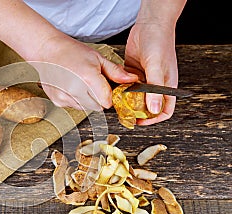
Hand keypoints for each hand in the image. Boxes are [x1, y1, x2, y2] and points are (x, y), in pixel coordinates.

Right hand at [34, 35, 137, 110]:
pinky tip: (71, 86)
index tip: (107, 87)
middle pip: (97, 106)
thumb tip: (132, 80)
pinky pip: (74, 106)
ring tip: (80, 82)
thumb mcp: (97, 58)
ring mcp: (64, 97)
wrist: (47, 51)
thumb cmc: (71, 52)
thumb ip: (115, 72)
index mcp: (87, 78)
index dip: (109, 95)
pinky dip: (76, 99)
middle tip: (92, 83)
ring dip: (88, 99)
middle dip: (99, 98)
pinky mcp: (57, 101)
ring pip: (86, 108)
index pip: (107, 101)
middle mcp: (74, 90)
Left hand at [124, 0, 185, 124]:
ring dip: (127, 102)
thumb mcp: (156, 67)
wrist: (150, 25)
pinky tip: (114, 91)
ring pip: (135, 97)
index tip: (141, 122)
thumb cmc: (159, 43)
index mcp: (167, 86)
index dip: (154, 119)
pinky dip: (121, 90)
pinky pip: (127, 86)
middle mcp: (156, 85)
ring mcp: (144, 79)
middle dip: (137, 112)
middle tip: (125, 115)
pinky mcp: (133, 73)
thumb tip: (154, 110)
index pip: (164, 110)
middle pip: (147, 106)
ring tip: (117, 105)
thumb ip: (154, 89)